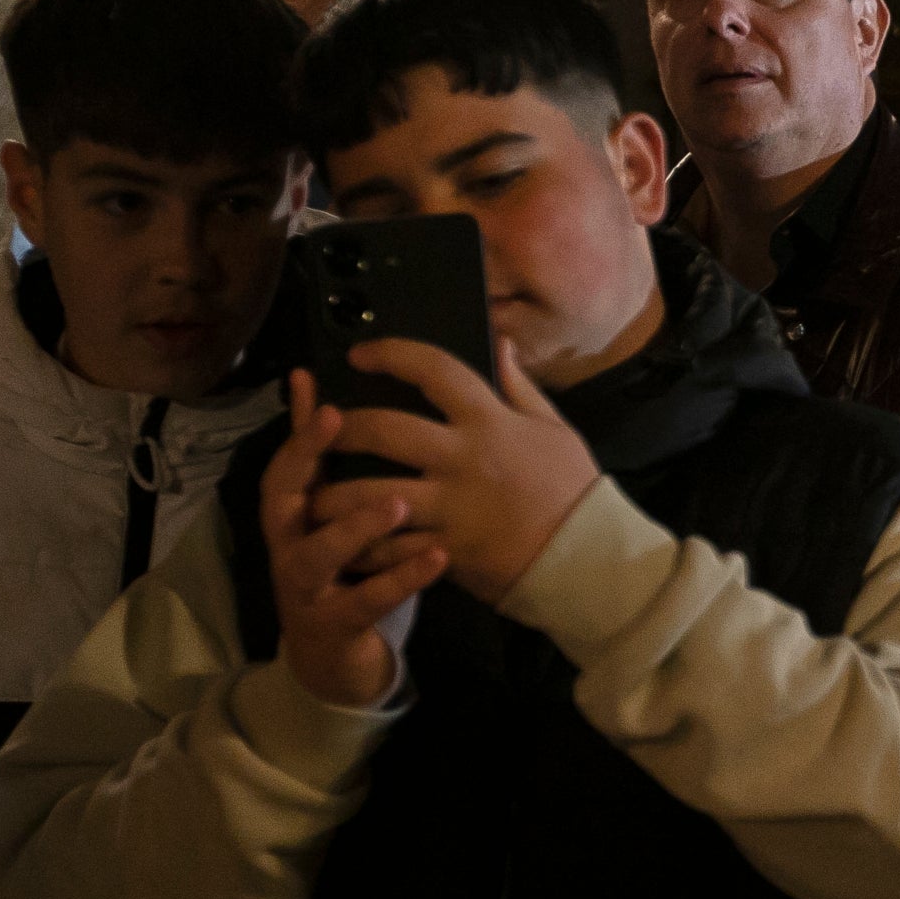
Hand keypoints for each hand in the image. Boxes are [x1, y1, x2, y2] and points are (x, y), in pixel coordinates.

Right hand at [263, 373, 448, 706]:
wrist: (333, 657)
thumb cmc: (339, 564)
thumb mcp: (328, 504)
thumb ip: (319, 445)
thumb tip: (309, 374)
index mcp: (293, 509)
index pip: (287, 461)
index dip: (301, 431)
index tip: (324, 397)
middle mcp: (289, 542)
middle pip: (281, 498)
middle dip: (305, 461)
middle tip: (343, 425)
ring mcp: (306, 586)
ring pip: (319, 553)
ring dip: (354, 525)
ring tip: (399, 501)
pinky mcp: (335, 624)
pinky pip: (367, 600)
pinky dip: (401, 578)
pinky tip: (439, 557)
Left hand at [312, 339, 600, 605]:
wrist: (585, 557)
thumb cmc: (572, 488)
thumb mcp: (552, 427)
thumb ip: (519, 384)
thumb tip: (499, 341)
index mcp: (489, 420)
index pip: (433, 369)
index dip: (391, 354)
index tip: (360, 355)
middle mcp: (462, 458)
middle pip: (384, 429)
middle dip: (342, 424)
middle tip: (320, 426)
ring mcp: (449, 505)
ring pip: (370, 494)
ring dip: (333, 495)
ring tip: (313, 494)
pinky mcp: (444, 548)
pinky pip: (389, 546)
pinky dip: (363, 546)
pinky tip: (347, 543)